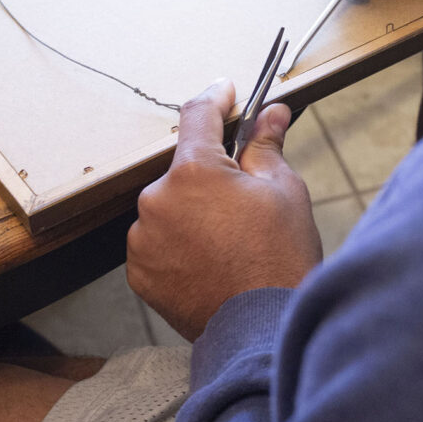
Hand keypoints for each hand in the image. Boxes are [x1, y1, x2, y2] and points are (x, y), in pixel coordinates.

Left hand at [127, 80, 320, 340]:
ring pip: (169, 206)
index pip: (198, 115)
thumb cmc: (279, 259)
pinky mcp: (139, 271)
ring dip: (192, 211)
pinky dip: (178, 243)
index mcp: (194, 171)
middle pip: (184, 169)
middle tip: (244, 198)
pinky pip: (157, 241)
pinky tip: (209, 260)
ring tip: (228, 241)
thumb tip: (272, 112)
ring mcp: (143, 238)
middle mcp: (157, 199)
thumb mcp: (283, 190)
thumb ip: (266, 145)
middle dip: (211, 175)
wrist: (261, 329)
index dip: (216, 98)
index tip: (226, 92)